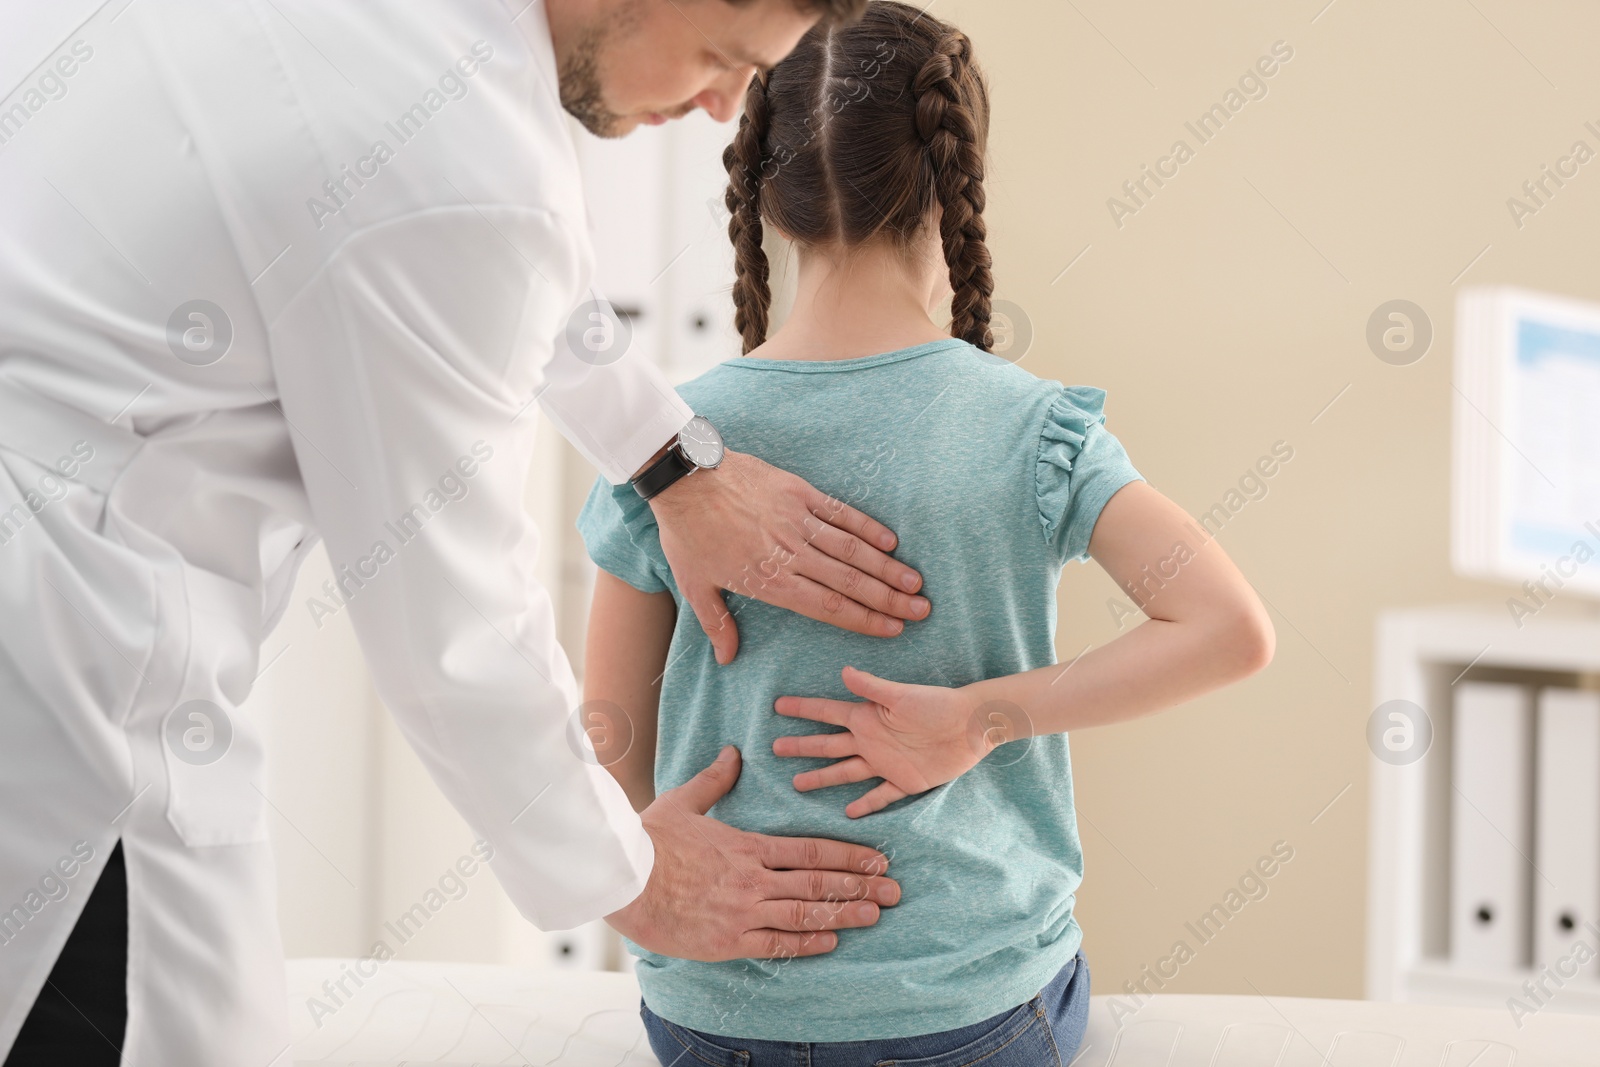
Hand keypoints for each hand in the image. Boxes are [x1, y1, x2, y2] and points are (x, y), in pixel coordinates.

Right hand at [605, 746, 900, 959]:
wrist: (623, 880)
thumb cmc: (650, 841)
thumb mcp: (683, 802)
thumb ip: (714, 781)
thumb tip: (732, 754)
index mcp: (748, 846)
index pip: (811, 850)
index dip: (849, 855)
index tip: (878, 859)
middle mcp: (754, 879)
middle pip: (819, 883)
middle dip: (861, 885)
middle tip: (895, 890)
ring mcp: (744, 912)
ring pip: (806, 914)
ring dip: (845, 913)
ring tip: (876, 913)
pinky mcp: (728, 942)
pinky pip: (776, 944)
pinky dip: (807, 943)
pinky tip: (832, 941)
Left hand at [649, 450, 929, 664]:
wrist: (684, 477)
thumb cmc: (687, 533)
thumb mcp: (693, 584)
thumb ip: (717, 623)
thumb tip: (728, 659)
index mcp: (768, 580)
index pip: (827, 606)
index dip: (863, 620)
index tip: (892, 630)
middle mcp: (790, 553)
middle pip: (849, 581)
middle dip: (888, 600)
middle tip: (920, 611)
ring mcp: (797, 520)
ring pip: (851, 549)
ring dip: (887, 567)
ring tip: (915, 583)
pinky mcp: (798, 492)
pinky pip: (839, 512)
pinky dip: (866, 526)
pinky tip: (890, 541)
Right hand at [773, 667, 1001, 817]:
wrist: (972, 726)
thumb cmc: (938, 704)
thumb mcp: (902, 694)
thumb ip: (872, 687)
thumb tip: (844, 671)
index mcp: (867, 717)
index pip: (827, 712)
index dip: (803, 709)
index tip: (778, 705)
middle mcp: (871, 740)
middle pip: (828, 745)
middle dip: (802, 746)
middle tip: (775, 748)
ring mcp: (885, 763)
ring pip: (845, 772)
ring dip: (822, 777)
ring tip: (798, 783)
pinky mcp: (905, 781)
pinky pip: (880, 795)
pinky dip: (865, 804)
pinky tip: (848, 812)